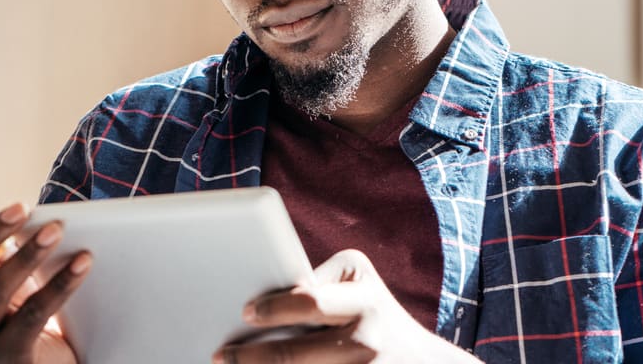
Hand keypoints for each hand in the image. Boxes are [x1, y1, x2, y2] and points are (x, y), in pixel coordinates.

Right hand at [0, 201, 92, 363]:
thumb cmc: (20, 306)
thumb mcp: (0, 275)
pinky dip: (60, 284)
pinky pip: (34, 314)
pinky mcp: (9, 356)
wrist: (46, 358)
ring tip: (56, 230)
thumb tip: (19, 209)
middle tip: (22, 208)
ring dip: (28, 255)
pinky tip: (81, 262)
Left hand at [214, 249, 479, 363]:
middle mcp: (369, 335)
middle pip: (295, 354)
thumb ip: (315, 289)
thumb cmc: (371, 313)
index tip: (245, 313)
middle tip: (220, 356)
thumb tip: (253, 301)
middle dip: (249, 357)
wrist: (421, 363)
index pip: (307, 301)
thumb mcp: (355, 286)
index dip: (272, 309)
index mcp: (363, 296)